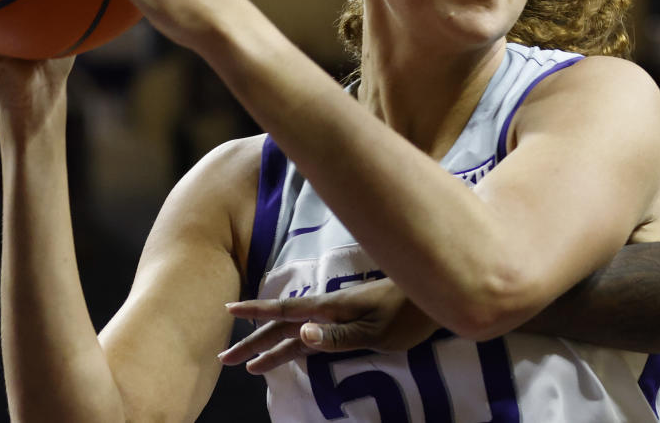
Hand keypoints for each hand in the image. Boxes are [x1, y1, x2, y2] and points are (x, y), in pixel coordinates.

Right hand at [219, 278, 437, 373]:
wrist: (434, 293)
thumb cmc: (408, 313)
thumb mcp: (374, 330)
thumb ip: (337, 336)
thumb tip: (300, 335)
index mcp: (330, 309)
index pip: (285, 311)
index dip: (256, 312)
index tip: (228, 311)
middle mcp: (329, 311)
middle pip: (283, 327)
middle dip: (254, 342)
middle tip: (225, 360)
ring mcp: (339, 317)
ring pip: (296, 334)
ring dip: (271, 348)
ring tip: (249, 366)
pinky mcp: (351, 324)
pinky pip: (314, 338)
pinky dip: (295, 347)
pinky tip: (288, 353)